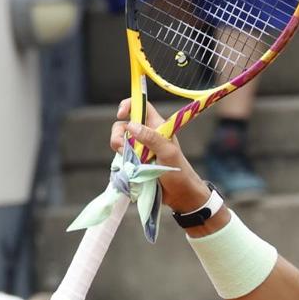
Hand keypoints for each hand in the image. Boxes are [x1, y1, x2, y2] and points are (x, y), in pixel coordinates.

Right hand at [111, 98, 209, 212]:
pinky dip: (121, 159)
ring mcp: (140, 148)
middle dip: (118, 134)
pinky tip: (129, 168)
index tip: (121, 114)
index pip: (142, 106)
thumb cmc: (179, 172)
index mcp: (158, 127)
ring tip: (130, 162)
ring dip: (119, 149)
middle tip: (121, 147)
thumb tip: (131, 125)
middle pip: (124, 124)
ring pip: (120, 140)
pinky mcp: (135, 161)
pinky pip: (121, 155)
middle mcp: (147, 135)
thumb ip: (151, 138)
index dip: (130, 105)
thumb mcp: (167, 153)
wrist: (180, 195)